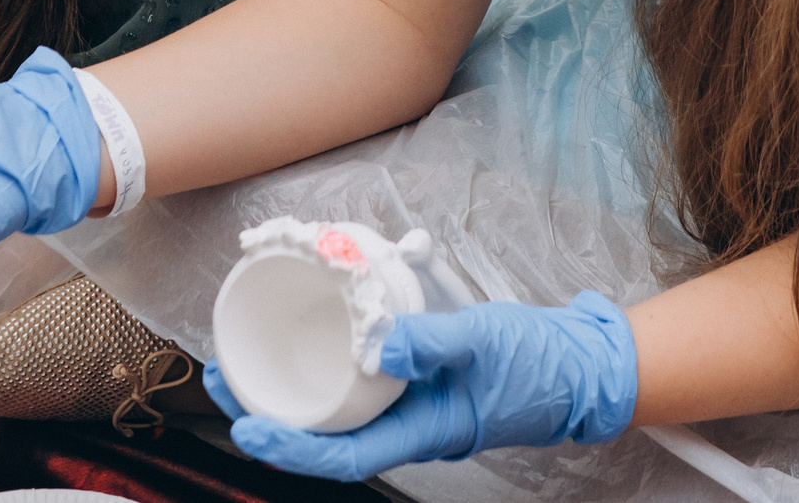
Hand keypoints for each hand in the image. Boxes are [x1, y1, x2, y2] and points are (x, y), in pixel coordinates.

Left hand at [200, 293, 638, 479]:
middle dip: (267, 418)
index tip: (246, 430)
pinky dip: (321, 370)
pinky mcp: (413, 384)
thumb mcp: (485, 342)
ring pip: (335, 414)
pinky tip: (301, 344)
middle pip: (324, 438)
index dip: (290, 450)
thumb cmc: (538, 363)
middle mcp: (406, 426)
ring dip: (285, 395)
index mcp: (420, 431)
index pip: (342, 457)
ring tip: (240, 363)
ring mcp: (409, 408)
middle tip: (220, 379)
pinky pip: (356, 388)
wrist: (579, 365)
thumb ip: (434, 341)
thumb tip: (380, 343)